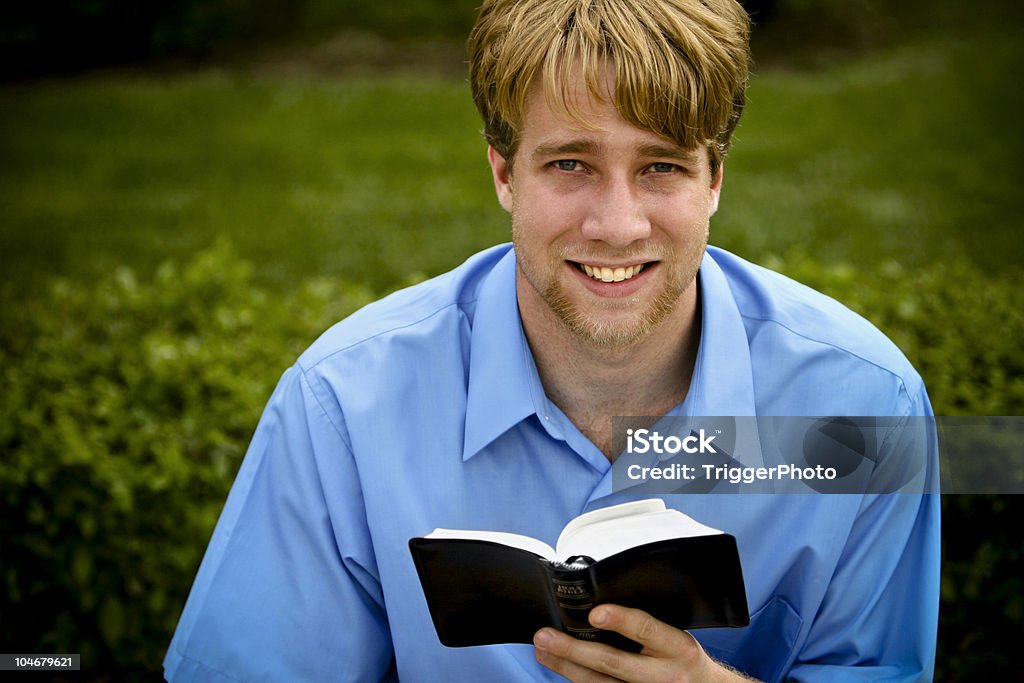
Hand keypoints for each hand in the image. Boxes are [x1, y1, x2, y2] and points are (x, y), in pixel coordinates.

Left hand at [533, 604, 755, 681]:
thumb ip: (649, 626)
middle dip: (574, 649)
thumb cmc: (686, 660)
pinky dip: (579, 680)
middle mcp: (664, 675)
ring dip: (566, 666)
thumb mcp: (679, 637)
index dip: (621, 620)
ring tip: (543, 651)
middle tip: (545, 636)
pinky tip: (562, 668)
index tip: (595, 613)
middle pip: (613, 662)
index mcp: (678, 648)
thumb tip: (602, 605)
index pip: (647, 630)